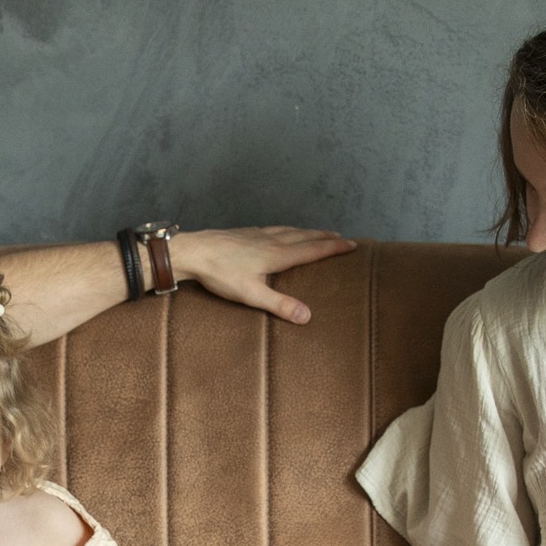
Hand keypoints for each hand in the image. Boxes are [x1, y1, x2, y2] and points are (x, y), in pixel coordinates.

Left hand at [172, 227, 356, 323]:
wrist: (194, 251)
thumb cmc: (220, 273)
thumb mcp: (252, 294)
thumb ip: (280, 305)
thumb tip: (307, 316)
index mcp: (277, 255)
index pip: (313, 250)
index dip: (333, 248)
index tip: (352, 245)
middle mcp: (271, 240)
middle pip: (305, 236)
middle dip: (325, 238)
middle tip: (342, 238)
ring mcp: (257, 234)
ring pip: (290, 230)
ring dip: (308, 232)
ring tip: (319, 233)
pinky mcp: (245, 232)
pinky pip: (275, 228)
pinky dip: (288, 229)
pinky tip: (283, 231)